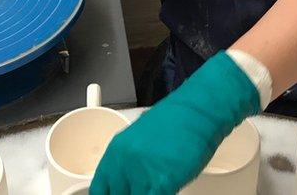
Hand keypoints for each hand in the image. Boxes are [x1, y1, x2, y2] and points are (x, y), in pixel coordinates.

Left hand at [90, 52, 260, 194]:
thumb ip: (129, 165)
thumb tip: (129, 184)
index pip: (99, 191)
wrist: (197, 110)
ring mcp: (142, 173)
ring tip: (155, 188)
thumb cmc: (175, 121)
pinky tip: (169, 189)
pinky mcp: (163, 181)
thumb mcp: (140, 141)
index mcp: (115, 153)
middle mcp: (124, 163)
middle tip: (143, 190)